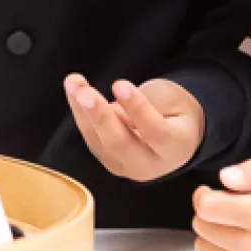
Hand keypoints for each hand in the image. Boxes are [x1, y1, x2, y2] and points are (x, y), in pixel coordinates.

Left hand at [64, 74, 204, 181]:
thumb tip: (117, 105)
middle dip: (100, 117)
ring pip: (100, 143)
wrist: (174, 135)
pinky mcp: (109, 160)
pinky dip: (79, 113)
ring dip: (82, 111)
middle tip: (85, 93)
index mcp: (176, 147)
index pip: (155, 131)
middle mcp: (151, 164)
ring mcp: (126, 167)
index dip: (136, 108)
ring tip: (74, 83)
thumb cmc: (176, 112)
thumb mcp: (174, 99)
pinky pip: (91, 138)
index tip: (119, 84)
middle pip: (120, 145)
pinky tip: (73, 89)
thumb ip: (150, 102)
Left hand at [192, 161, 250, 250]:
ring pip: (203, 248)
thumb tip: (225, 177)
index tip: (211, 192)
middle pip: (201, 226)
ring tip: (236, 229)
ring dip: (212, 235)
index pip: (207, 207)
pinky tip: (240, 247)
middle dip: (210, 214)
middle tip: (229, 210)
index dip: (204, 195)